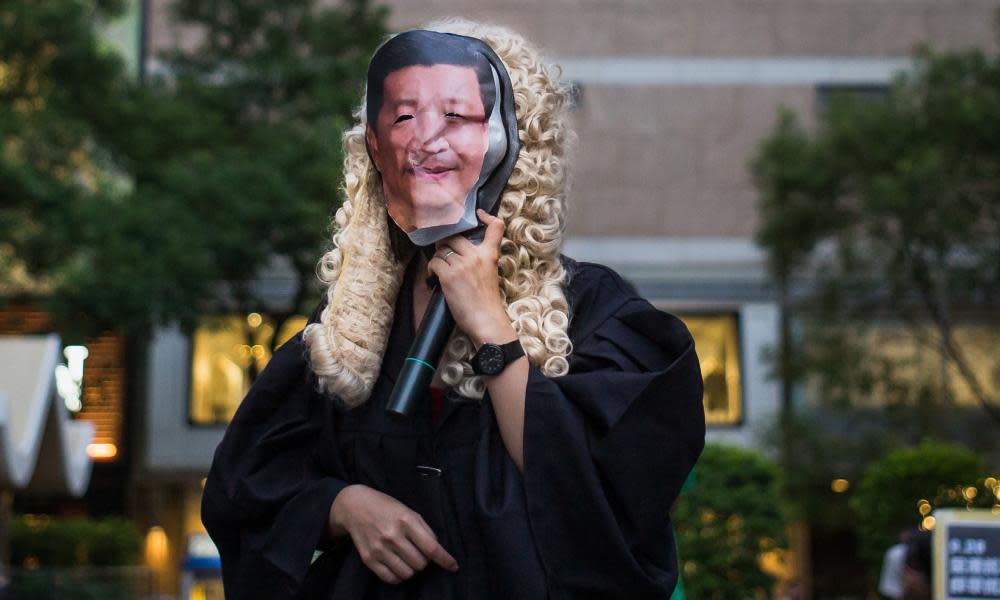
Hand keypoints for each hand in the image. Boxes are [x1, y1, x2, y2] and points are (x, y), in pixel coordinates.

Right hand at [329, 484, 457, 583]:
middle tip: (419, 552)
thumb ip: (424, 530)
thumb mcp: (408, 511)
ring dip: (412, 569)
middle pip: (420, 563)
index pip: (431, 547)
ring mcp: (379, 548)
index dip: (445, 560)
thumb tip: (437, 551)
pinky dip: (399, 576)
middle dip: (424, 561)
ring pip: (407, 574)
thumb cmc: (386, 507)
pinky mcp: (369, 559)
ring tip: (408, 558)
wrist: (355, 507)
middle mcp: (392, 535)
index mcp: (406, 520)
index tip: (453, 566)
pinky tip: (398, 566)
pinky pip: (391, 579)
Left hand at [428, 209, 516, 345]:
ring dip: (438, 258)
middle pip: (455, 236)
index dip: (487, 217)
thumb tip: (458, 255)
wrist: (486, 320)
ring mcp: (462, 264)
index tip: (478, 214)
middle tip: (443, 254)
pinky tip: (434, 278)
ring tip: (439, 270)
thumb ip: (479, 261)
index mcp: (490, 255)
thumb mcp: (490, 275)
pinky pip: (434, 262)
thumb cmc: (487, 303)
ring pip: (442, 249)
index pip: (496, 228)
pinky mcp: (449, 275)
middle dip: (446, 244)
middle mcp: (476, 255)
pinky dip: (431, 269)